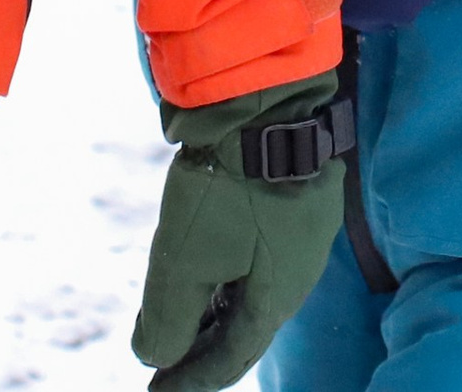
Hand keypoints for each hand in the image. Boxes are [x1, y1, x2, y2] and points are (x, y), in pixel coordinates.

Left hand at [133, 74, 347, 391]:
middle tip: (167, 362)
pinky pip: (262, 250)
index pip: (232, 357)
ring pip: (255, 285)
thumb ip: (167, 321)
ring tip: (182, 315)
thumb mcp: (183, 261)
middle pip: (248, 324)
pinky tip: (209, 260)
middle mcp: (300, 269)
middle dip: (204, 346)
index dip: (191, 381)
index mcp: (279, 296)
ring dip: (216, 305)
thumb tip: (156, 356)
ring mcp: (305, 228)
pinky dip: (230, 268)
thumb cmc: (227, 184)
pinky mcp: (298, 193)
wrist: (266, 96)